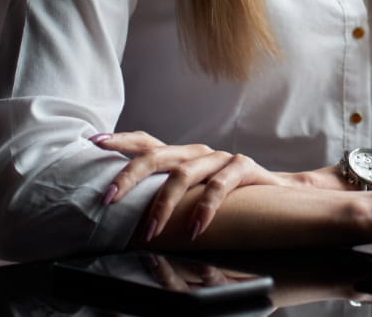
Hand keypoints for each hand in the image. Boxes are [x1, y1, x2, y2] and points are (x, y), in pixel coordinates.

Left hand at [92, 131, 286, 241]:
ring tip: (151, 231)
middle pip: (156, 156)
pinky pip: (218, 187)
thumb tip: (126, 213)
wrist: (278, 194)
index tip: (94, 142)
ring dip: (163, 205)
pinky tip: (195, 230)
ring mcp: (219, 158)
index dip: (120, 140)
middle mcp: (197, 152)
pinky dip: (204, 209)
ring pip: (183, 174)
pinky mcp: (242, 167)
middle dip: (128, 177)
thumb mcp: (193, 194)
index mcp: (181, 156)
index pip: (145, 142)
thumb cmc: (228, 198)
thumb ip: (167, 195)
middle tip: (108, 199)